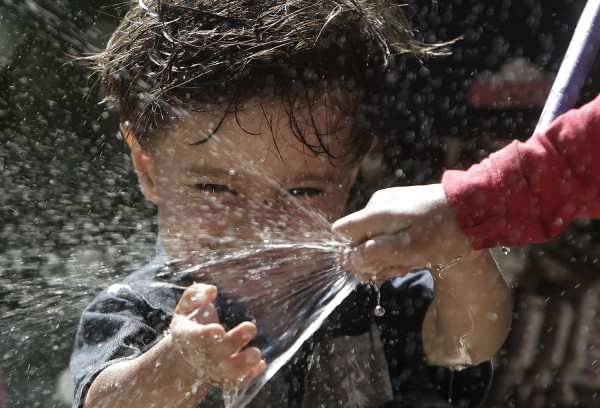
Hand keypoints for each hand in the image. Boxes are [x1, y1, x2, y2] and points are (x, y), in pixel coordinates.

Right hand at [170, 283, 265, 389]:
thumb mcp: (187, 308)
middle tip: (250, 328)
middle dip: (234, 342)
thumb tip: (212, 290)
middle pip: (217, 353)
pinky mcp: (228, 378)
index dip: (206, 335)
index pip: (196, 337)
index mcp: (188, 336)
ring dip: (244, 364)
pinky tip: (260, 365)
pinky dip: (250, 376)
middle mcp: (202, 355)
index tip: (218, 329)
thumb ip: (195, 295)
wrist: (190, 356)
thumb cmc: (192, 325)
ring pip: (230, 372)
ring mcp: (215, 369)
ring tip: (256, 354)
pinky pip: (239, 381)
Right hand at [333, 184, 473, 280]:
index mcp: (376, 213)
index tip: (366, 270)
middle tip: (395, 271)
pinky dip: (394, 245)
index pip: (340, 231)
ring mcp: (389, 204)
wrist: (474, 209)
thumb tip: (351, 259)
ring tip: (408, 265)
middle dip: (371, 260)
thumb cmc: (444, 231)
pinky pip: (386, 229)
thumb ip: (377, 254)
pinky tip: (412, 254)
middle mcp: (378, 205)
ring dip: (385, 256)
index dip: (346, 254)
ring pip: (372, 236)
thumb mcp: (411, 250)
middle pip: (356, 238)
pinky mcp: (400, 206)